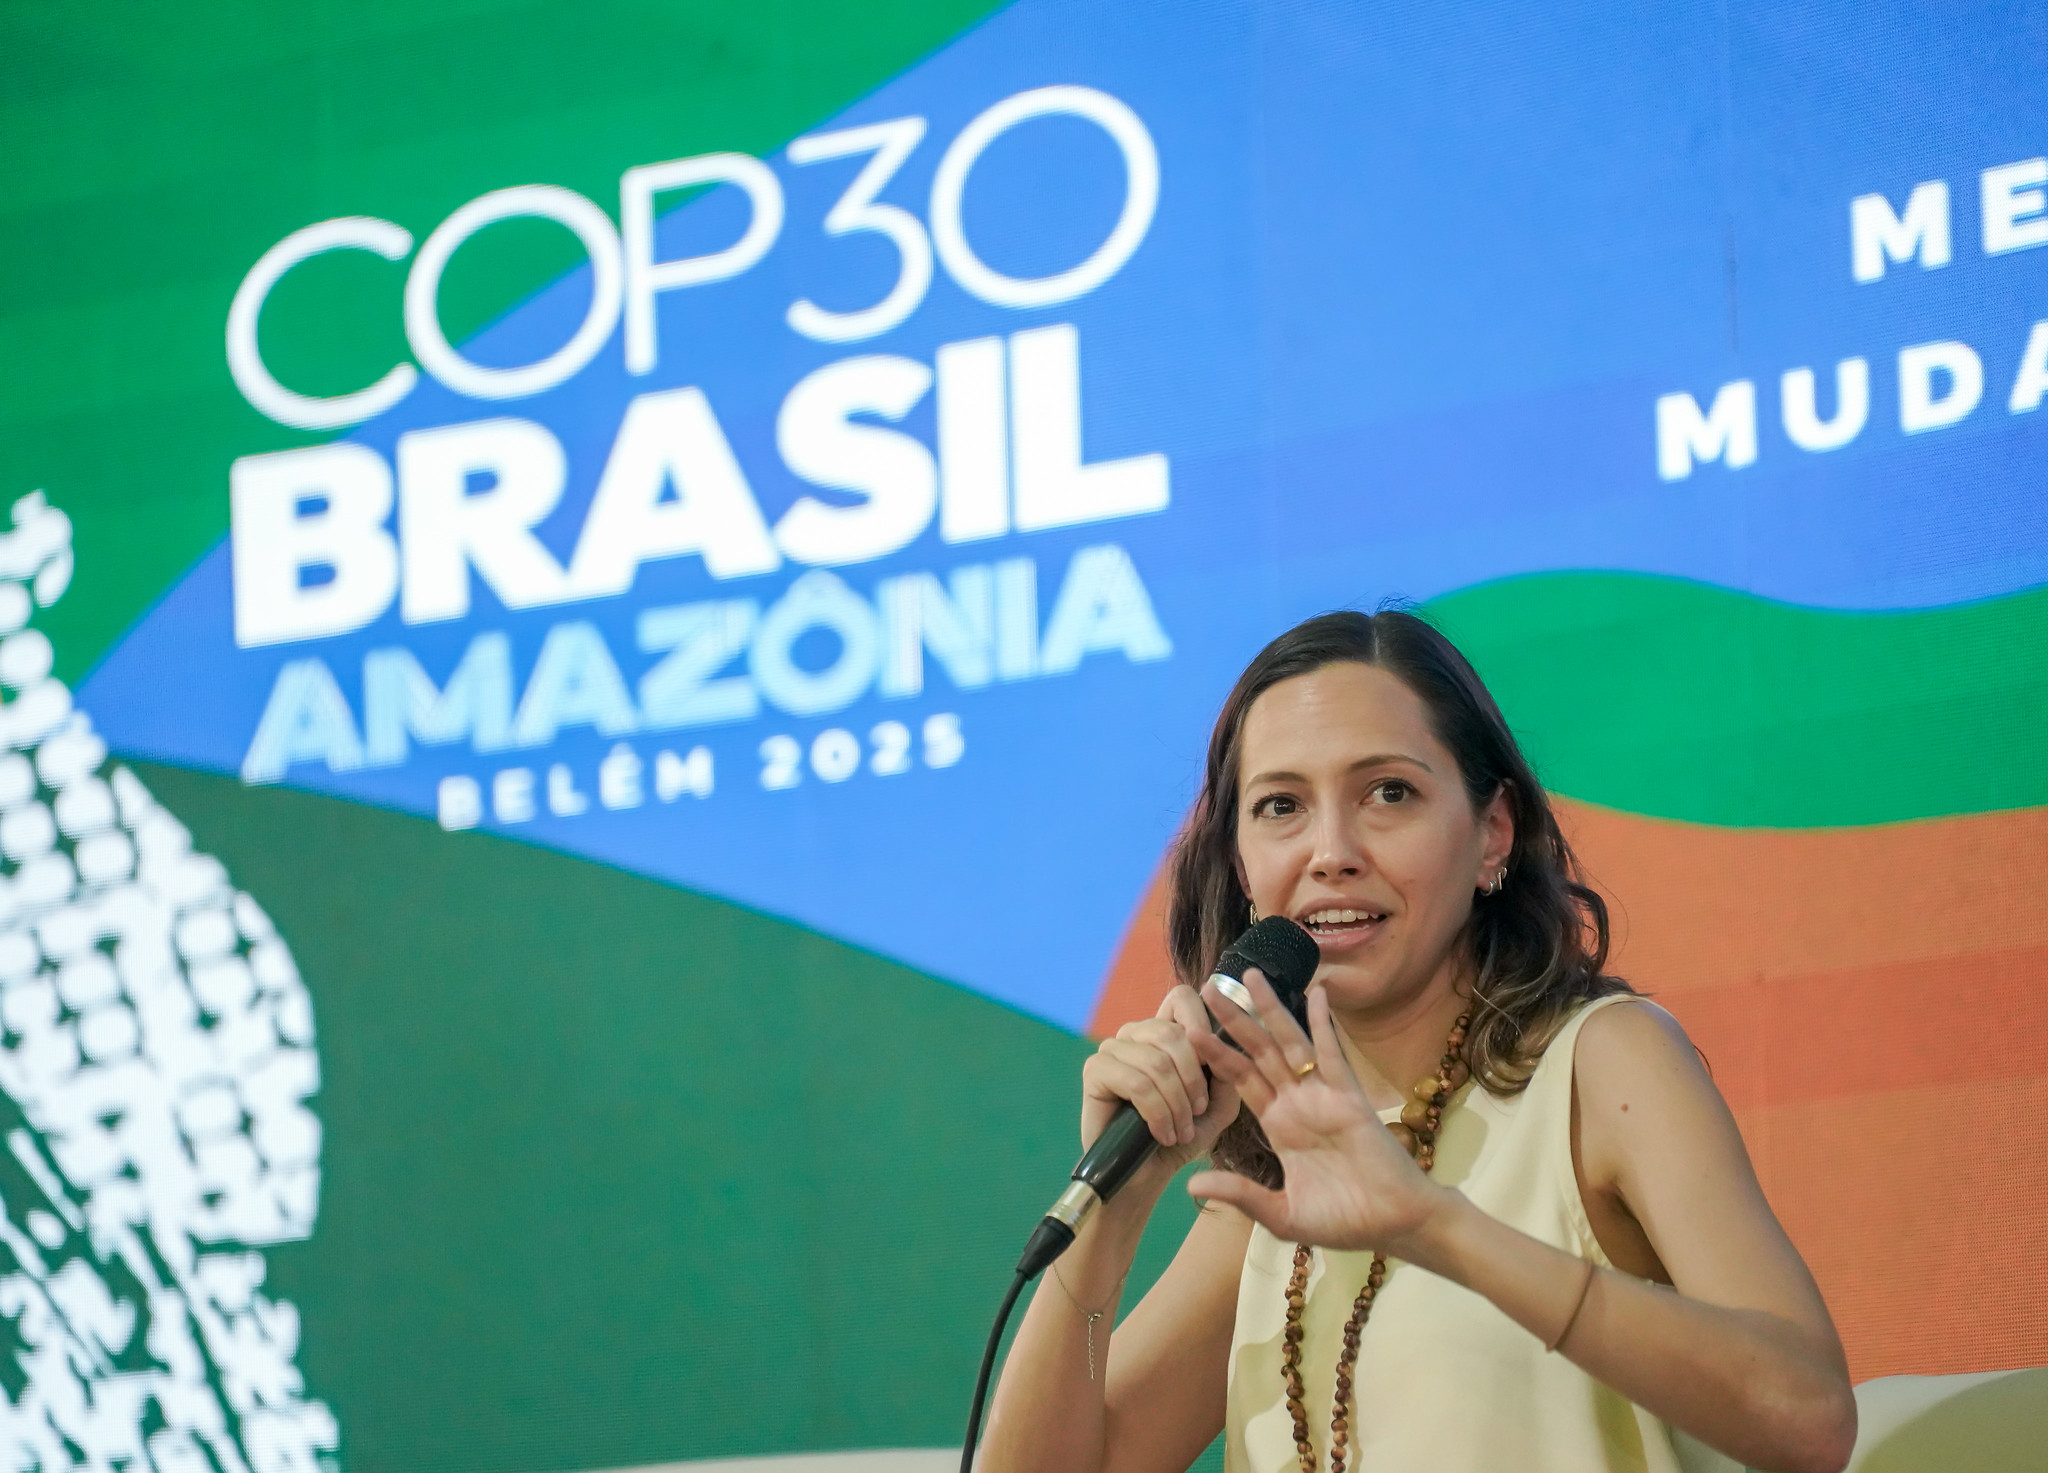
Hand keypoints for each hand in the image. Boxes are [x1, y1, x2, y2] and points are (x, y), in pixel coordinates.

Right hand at [1081, 983, 1241, 1191]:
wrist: (1146, 1175)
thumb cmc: (1180, 1136)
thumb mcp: (1218, 1106)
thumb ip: (1228, 1075)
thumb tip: (1221, 1047)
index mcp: (1165, 1032)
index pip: (1182, 999)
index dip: (1201, 1022)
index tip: (1212, 1061)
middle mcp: (1137, 1033)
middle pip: (1173, 1034)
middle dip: (1194, 1081)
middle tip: (1197, 1114)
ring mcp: (1113, 1049)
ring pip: (1157, 1062)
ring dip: (1177, 1104)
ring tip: (1180, 1132)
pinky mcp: (1095, 1070)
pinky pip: (1136, 1083)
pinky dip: (1157, 1113)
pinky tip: (1161, 1133)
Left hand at [1186, 973, 1447, 1256]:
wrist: (1394, 1225)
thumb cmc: (1344, 1221)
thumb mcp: (1281, 1214)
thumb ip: (1240, 1196)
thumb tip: (1191, 1184)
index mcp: (1279, 1125)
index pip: (1240, 1080)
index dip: (1215, 1055)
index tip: (1187, 1030)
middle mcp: (1297, 1102)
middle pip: (1258, 1051)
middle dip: (1234, 1020)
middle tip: (1206, 987)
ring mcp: (1323, 1096)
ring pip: (1290, 1043)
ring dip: (1270, 1010)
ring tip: (1248, 976)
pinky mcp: (1349, 1098)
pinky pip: (1333, 1054)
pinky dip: (1323, 1024)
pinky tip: (1315, 993)